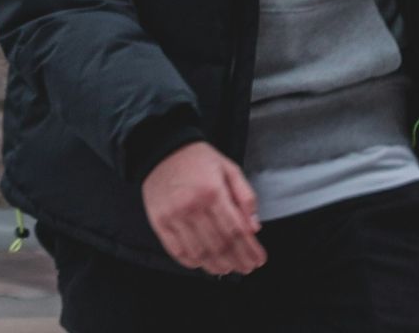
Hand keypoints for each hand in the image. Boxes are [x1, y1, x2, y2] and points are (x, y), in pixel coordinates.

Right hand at [141, 141, 267, 274]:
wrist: (162, 150)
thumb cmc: (198, 159)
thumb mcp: (229, 169)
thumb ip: (245, 197)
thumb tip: (254, 228)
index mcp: (213, 192)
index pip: (236, 230)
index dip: (249, 250)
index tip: (259, 260)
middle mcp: (192, 206)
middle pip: (220, 245)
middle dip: (237, 261)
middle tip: (247, 268)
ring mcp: (174, 216)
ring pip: (200, 252)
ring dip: (217, 266)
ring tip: (229, 269)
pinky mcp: (159, 222)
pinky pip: (177, 251)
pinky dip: (193, 262)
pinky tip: (204, 263)